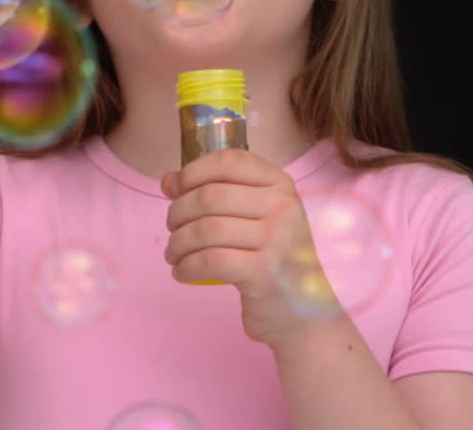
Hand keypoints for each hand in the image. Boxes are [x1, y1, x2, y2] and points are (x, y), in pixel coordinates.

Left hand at [161, 147, 339, 346]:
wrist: (303, 310)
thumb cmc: (272, 258)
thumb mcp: (253, 217)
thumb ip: (214, 192)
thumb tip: (168, 181)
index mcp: (280, 184)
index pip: (229, 161)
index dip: (193, 172)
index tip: (176, 191)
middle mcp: (283, 207)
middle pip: (209, 196)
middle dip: (177, 213)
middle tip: (172, 230)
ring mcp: (277, 240)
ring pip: (205, 229)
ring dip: (177, 243)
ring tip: (174, 254)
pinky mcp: (264, 273)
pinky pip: (209, 261)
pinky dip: (186, 266)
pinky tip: (182, 272)